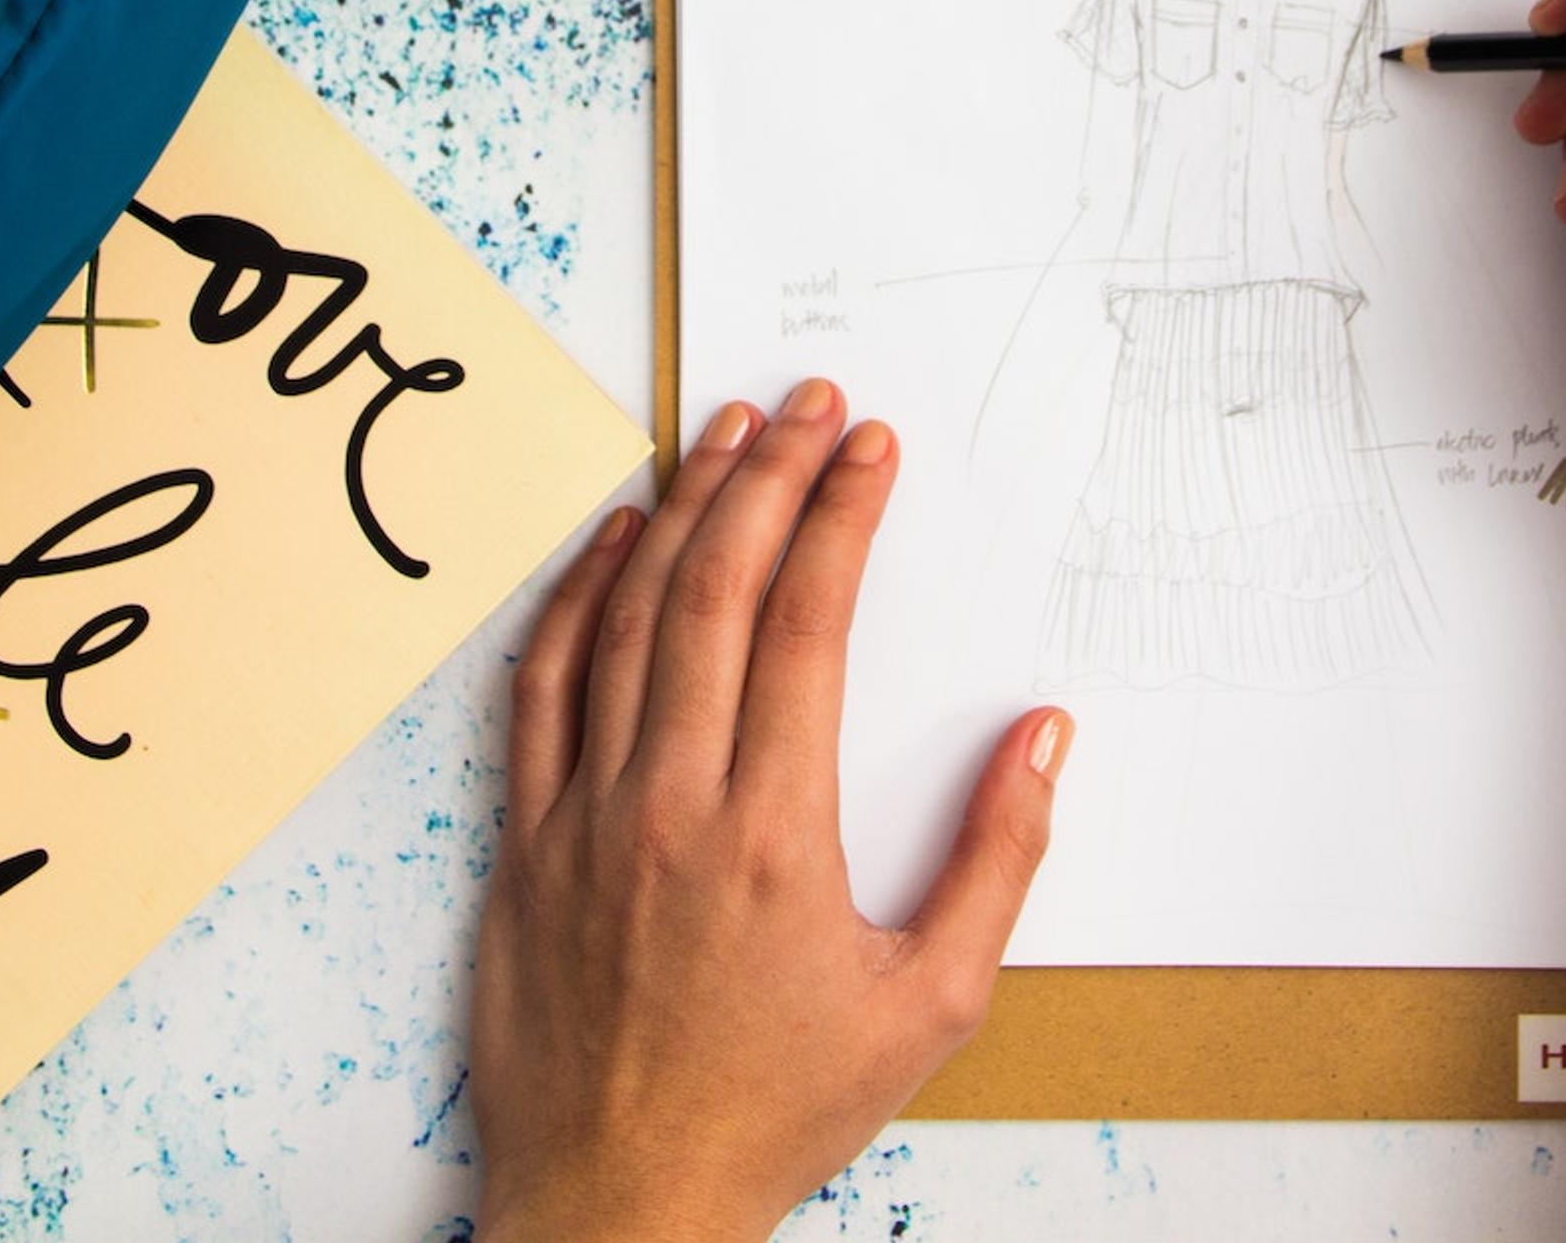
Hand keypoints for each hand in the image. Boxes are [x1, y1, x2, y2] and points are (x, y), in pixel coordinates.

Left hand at [470, 380, 1067, 1242]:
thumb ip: (997, 860)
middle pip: (715, 592)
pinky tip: (611, 541)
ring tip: (722, 433)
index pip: (809, 624)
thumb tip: (1043, 736)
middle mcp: (671, 804)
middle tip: (805, 403)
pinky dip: (575, 599)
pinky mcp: (521, 845)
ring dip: (678, 512)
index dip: (842, 515)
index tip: (870, 447)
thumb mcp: (931, 1007)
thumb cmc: (776, 1114)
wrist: (623, 1206)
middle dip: (768, 477)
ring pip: (625, 620)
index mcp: (775, 835)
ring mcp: (583, 818)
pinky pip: (540, 688)